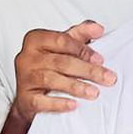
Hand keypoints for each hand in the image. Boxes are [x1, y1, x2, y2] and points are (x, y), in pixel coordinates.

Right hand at [10, 19, 114, 133]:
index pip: (62, 40)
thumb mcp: (62, 46)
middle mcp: (27, 57)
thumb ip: (79, 35)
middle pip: (60, 62)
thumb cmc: (48, 66)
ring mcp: (24, 78)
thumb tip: (98, 28)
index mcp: (35, 40)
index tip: (100, 59)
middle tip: (108, 78)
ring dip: (76, 86)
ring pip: (51, 80)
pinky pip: (42, 101)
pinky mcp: (25, 99)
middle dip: (87, 70)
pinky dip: (58, 103)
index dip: (83, 49)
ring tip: (94, 92)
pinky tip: (74, 105)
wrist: (29, 95)